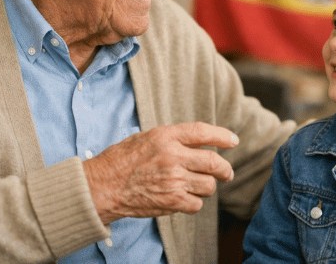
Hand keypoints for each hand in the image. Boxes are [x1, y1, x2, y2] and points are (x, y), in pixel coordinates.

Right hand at [83, 122, 239, 223]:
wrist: (103, 186)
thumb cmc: (122, 161)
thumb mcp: (146, 138)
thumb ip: (173, 139)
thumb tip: (200, 143)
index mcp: (165, 136)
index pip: (202, 132)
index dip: (222, 136)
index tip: (232, 141)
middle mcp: (173, 156)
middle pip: (214, 162)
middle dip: (225, 169)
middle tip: (227, 173)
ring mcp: (174, 179)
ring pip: (208, 185)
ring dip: (207, 186)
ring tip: (198, 186)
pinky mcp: (172, 201)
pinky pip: (197, 203)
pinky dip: (194, 202)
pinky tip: (184, 198)